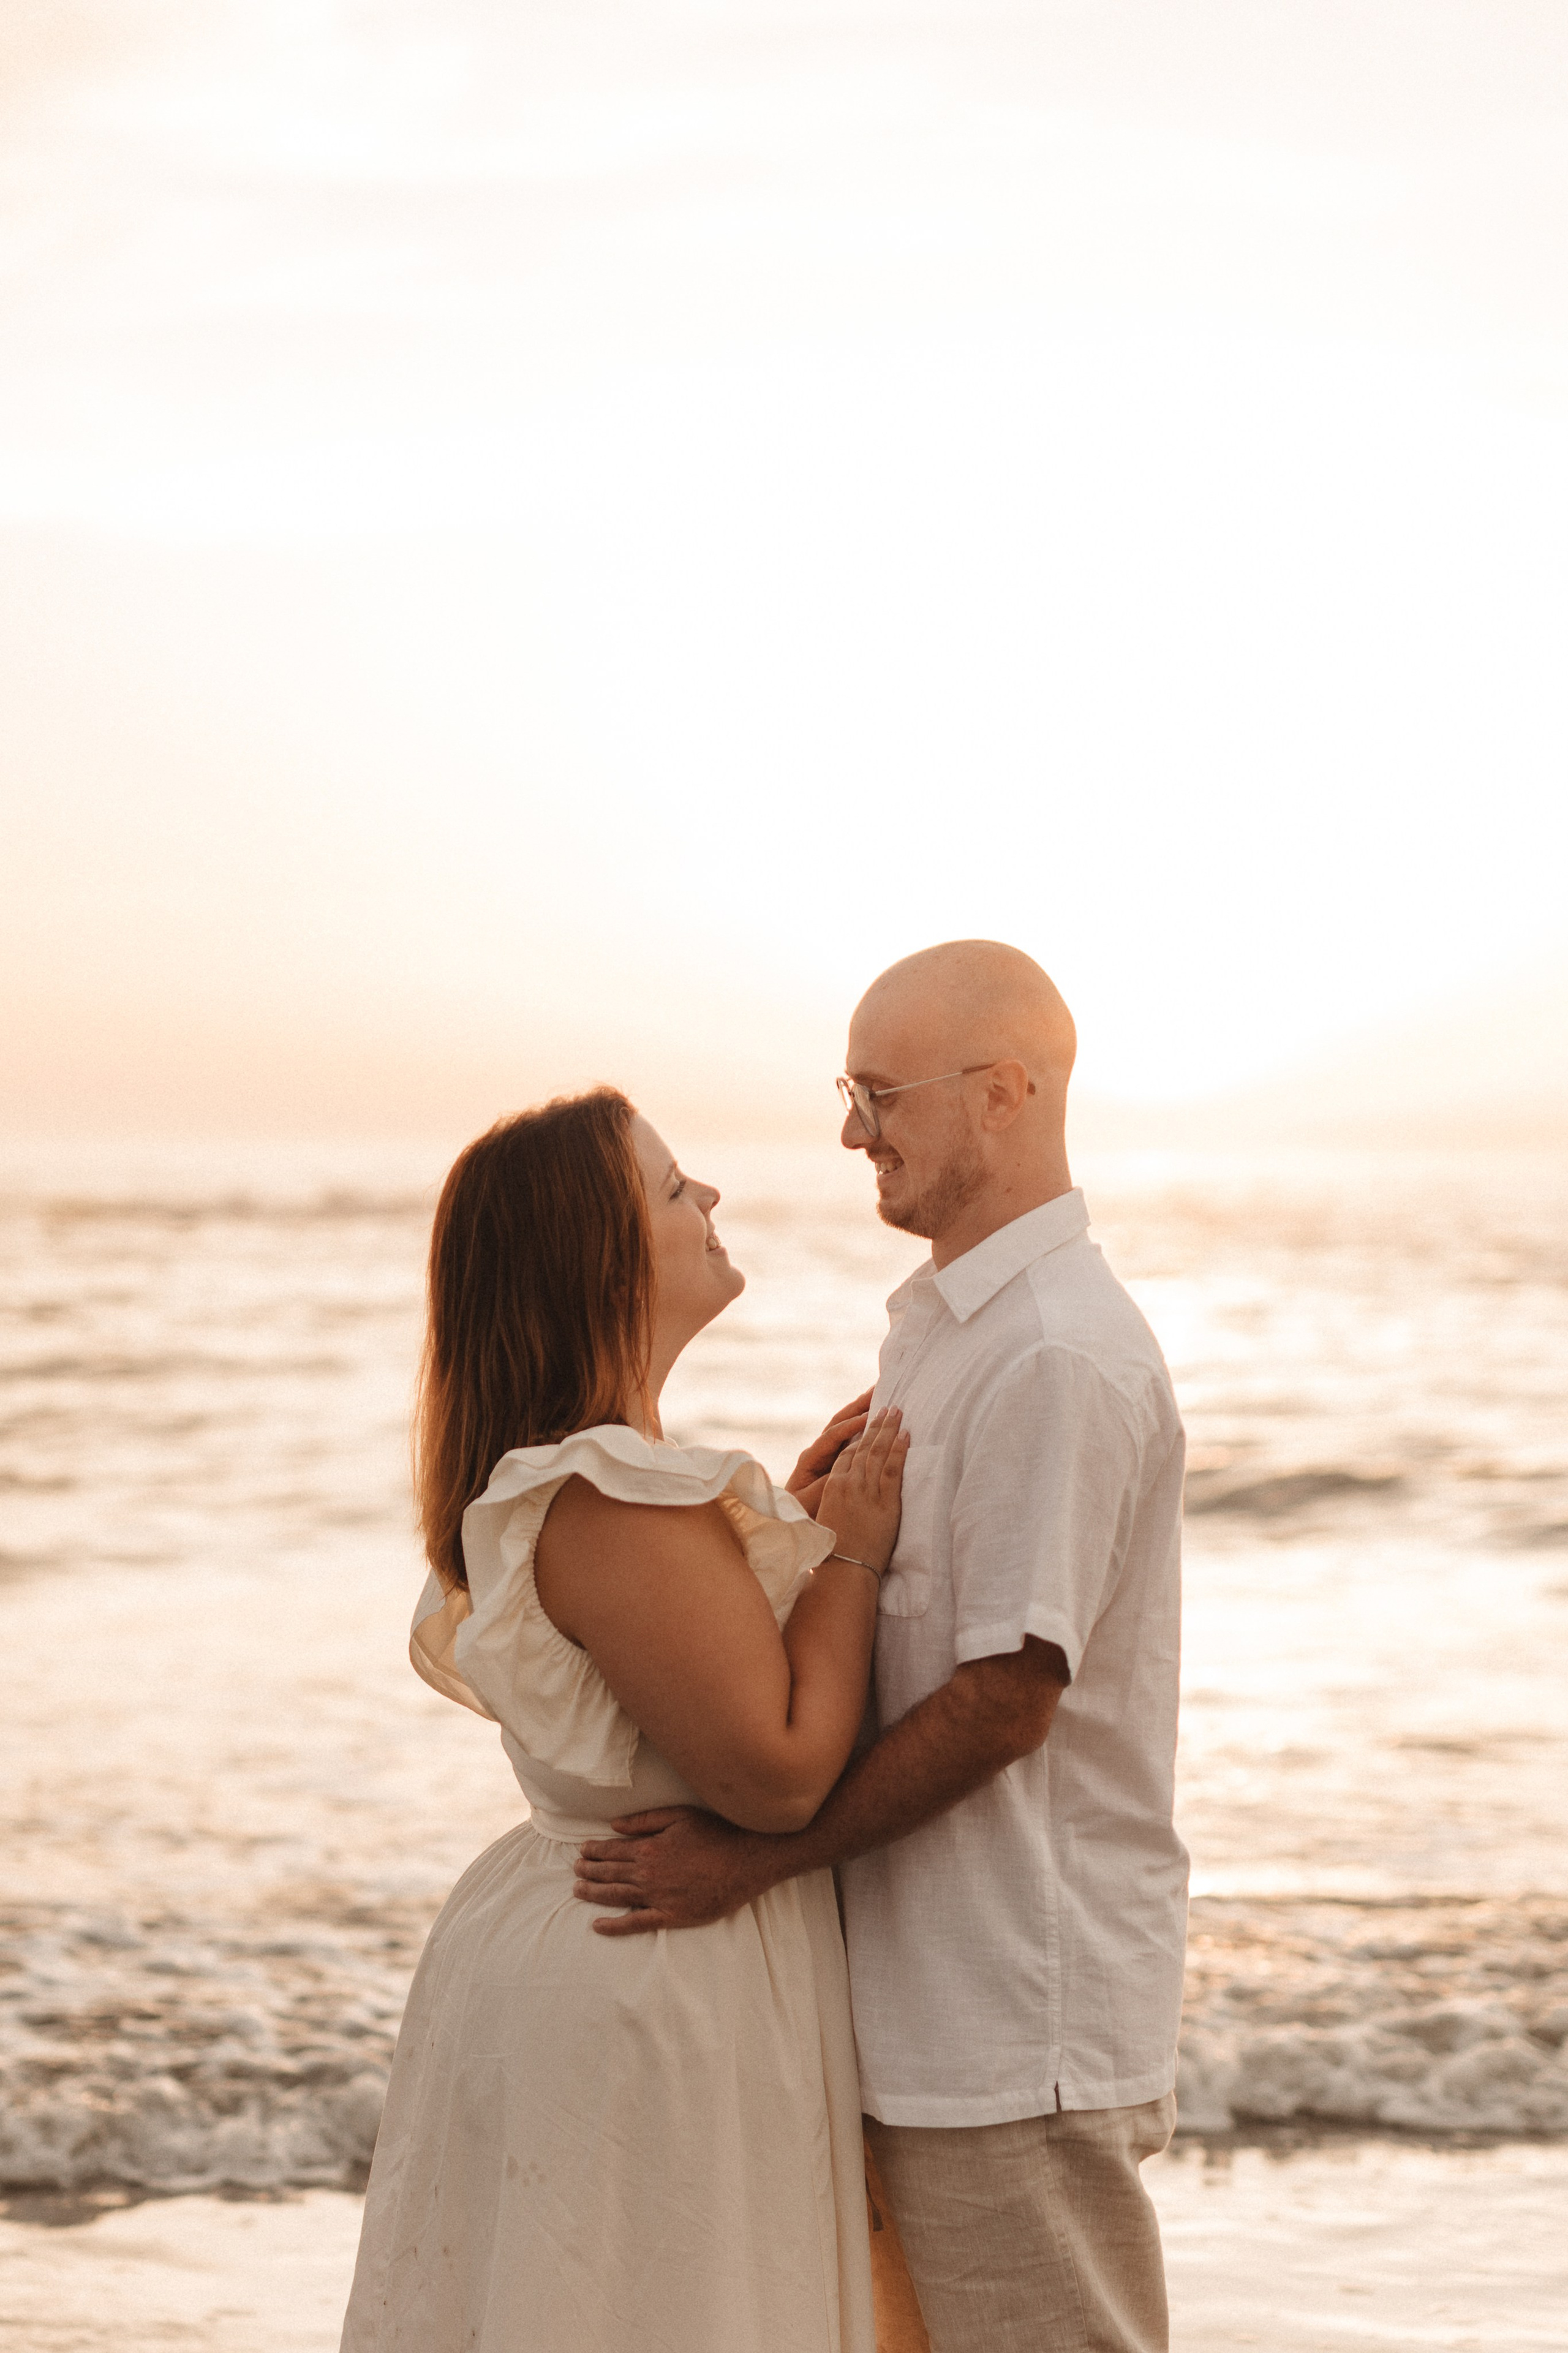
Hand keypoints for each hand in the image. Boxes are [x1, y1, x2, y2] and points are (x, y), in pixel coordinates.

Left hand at [573, 1806, 775, 1934]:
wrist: (747, 1861)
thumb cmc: (716, 1834)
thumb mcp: (679, 1816)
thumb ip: (645, 1820)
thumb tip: (614, 1825)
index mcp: (649, 1848)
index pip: (612, 1850)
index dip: (594, 1850)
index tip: (582, 1850)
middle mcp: (648, 1874)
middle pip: (610, 1873)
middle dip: (589, 1871)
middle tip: (575, 1870)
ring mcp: (658, 1898)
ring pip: (617, 1897)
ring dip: (594, 1894)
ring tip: (577, 1891)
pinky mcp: (672, 1916)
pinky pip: (636, 1923)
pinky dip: (615, 1926)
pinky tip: (598, 1925)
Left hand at [785, 1388, 873, 1517]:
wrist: (798, 1521)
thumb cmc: (803, 1511)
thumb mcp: (812, 1500)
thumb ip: (826, 1483)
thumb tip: (841, 1469)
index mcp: (811, 1457)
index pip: (832, 1436)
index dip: (850, 1426)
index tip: (869, 1418)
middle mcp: (819, 1450)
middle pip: (839, 1422)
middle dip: (858, 1406)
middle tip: (877, 1389)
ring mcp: (828, 1453)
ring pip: (846, 1426)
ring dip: (862, 1410)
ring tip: (879, 1394)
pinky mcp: (837, 1459)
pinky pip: (852, 1437)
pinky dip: (864, 1425)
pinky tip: (878, 1417)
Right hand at [817, 1406, 908, 1573]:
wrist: (845, 1571)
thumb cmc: (836, 1553)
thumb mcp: (830, 1520)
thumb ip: (838, 1503)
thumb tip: (846, 1499)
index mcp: (832, 1487)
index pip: (847, 1453)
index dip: (859, 1436)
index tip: (869, 1422)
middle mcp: (848, 1484)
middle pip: (863, 1446)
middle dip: (876, 1424)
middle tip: (887, 1406)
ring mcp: (865, 1491)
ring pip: (878, 1452)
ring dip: (889, 1429)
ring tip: (898, 1412)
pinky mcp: (884, 1502)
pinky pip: (893, 1469)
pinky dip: (899, 1450)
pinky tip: (906, 1435)